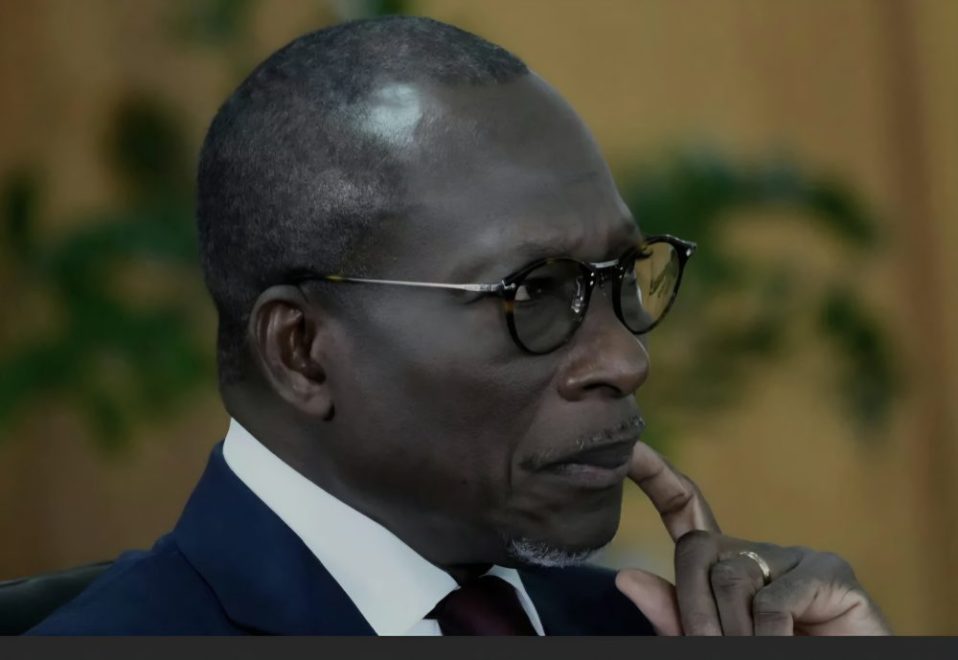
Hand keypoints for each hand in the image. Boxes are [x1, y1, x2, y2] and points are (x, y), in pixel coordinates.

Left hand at [614, 441, 890, 635]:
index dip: (656, 476)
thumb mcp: (713, 642)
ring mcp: (798, 559)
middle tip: (705, 644)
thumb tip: (625, 577)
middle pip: (695, 549)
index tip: (629, 448)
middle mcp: (760, 553)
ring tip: (747, 652)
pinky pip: (774, 601)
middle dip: (690, 604)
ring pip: (730, 577)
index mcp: (727, 567)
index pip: (685, 509)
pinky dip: (768, 636)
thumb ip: (675, 616)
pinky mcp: (832, 573)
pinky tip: (780, 648)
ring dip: (728, 630)